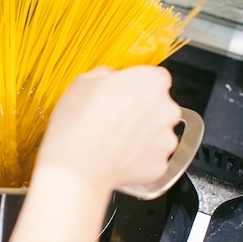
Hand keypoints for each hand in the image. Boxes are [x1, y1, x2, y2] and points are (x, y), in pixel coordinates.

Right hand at [36, 65, 180, 193]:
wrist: (77, 166)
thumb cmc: (79, 123)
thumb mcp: (82, 82)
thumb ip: (105, 75)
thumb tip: (108, 79)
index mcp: (151, 81)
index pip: (153, 77)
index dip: (134, 85)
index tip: (120, 92)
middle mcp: (166, 109)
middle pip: (158, 105)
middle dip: (139, 110)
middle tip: (111, 117)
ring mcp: (166, 139)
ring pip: (155, 133)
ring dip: (139, 134)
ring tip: (110, 139)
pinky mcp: (160, 165)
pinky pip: (150, 158)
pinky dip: (137, 158)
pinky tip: (115, 155)